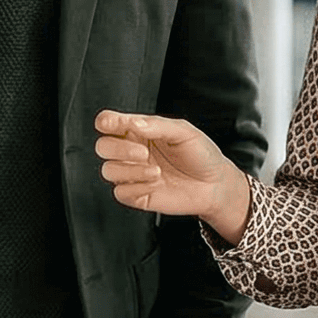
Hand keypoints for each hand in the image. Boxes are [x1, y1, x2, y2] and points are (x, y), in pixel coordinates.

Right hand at [94, 111, 250, 241]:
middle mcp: (132, 151)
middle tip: (143, 152)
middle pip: (103, 146)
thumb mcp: (184, 132)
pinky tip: (154, 184)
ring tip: (156, 171)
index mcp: (140, 131)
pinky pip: (120, 192)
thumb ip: (157, 125)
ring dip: (131, 171)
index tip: (111, 124)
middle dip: (119, 149)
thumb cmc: (201, 156)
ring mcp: (133, 174)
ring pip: (108, 170)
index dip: (106, 122)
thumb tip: (133, 123)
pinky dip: (136, 188)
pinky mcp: (137, 195)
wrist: (215, 185)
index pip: (110, 123)